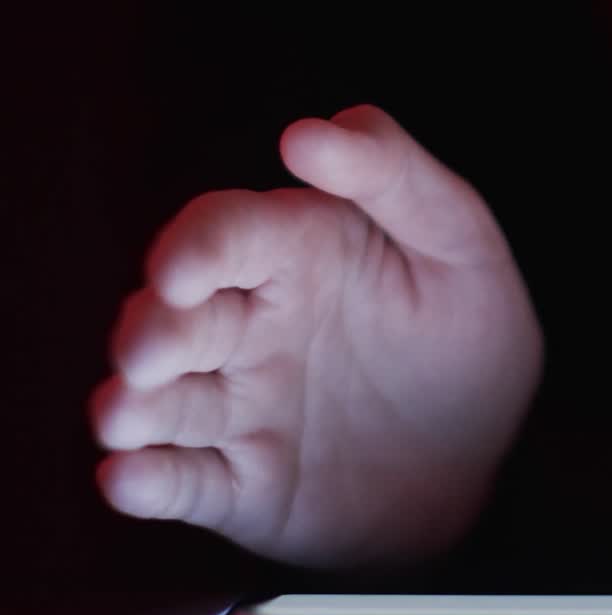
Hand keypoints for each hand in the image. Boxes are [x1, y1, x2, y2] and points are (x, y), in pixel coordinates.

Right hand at [91, 105, 542, 567]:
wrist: (485, 455)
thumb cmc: (469, 337)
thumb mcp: (460, 246)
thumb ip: (394, 176)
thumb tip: (310, 131)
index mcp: (294, 254)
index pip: (224, 234)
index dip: (196, 249)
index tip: (184, 272)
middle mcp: (249, 325)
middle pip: (174, 316)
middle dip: (150, 333)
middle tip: (149, 354)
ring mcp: (238, 406)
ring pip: (160, 399)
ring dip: (130, 406)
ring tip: (124, 418)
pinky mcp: (238, 483)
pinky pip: (183, 482)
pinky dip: (148, 482)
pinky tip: (133, 482)